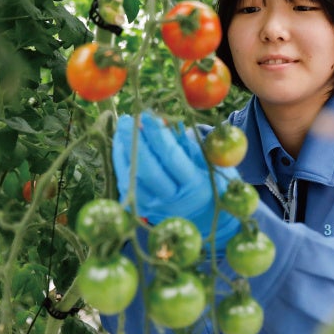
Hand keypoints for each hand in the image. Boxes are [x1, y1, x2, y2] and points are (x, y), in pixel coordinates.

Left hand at [111, 111, 240, 246]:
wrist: (208, 218)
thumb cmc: (211, 181)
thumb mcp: (209, 161)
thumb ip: (186, 143)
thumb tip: (163, 120)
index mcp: (196, 186)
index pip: (171, 157)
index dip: (157, 134)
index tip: (148, 114)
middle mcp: (174, 200)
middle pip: (147, 169)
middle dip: (135, 141)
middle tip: (128, 119)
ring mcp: (155, 207)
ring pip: (131, 177)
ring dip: (124, 150)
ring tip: (123, 127)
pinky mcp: (142, 209)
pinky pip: (126, 183)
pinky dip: (121, 161)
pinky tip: (121, 143)